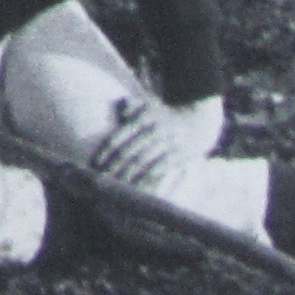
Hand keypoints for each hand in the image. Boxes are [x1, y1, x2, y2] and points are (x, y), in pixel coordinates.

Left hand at [89, 90, 221, 190]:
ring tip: (115, 187)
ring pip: (142, 163)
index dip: (106, 151)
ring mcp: (166, 145)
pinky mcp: (177, 157)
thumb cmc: (166, 115)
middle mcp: (154, 131)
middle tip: (101, 179)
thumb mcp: (150, 105)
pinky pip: (159, 171)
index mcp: (144, 118)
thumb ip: (132, 105)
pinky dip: (146, 181)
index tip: (96, 163)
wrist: (198, 123)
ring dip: (127, 176)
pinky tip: (137, 189)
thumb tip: (121, 110)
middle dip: (113, 167)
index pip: (120, 136)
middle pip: (128, 152)